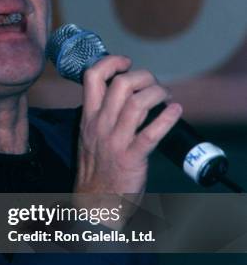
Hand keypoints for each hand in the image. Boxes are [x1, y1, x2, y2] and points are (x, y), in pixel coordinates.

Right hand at [74, 55, 181, 199]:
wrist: (94, 202)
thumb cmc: (95, 169)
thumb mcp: (88, 136)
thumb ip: (100, 116)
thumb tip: (122, 96)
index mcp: (88, 118)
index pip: (92, 77)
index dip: (111, 62)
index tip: (126, 63)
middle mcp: (100, 125)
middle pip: (121, 84)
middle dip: (144, 77)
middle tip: (153, 85)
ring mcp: (115, 141)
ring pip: (138, 104)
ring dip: (159, 94)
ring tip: (166, 98)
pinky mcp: (132, 158)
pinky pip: (152, 133)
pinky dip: (167, 118)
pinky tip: (175, 112)